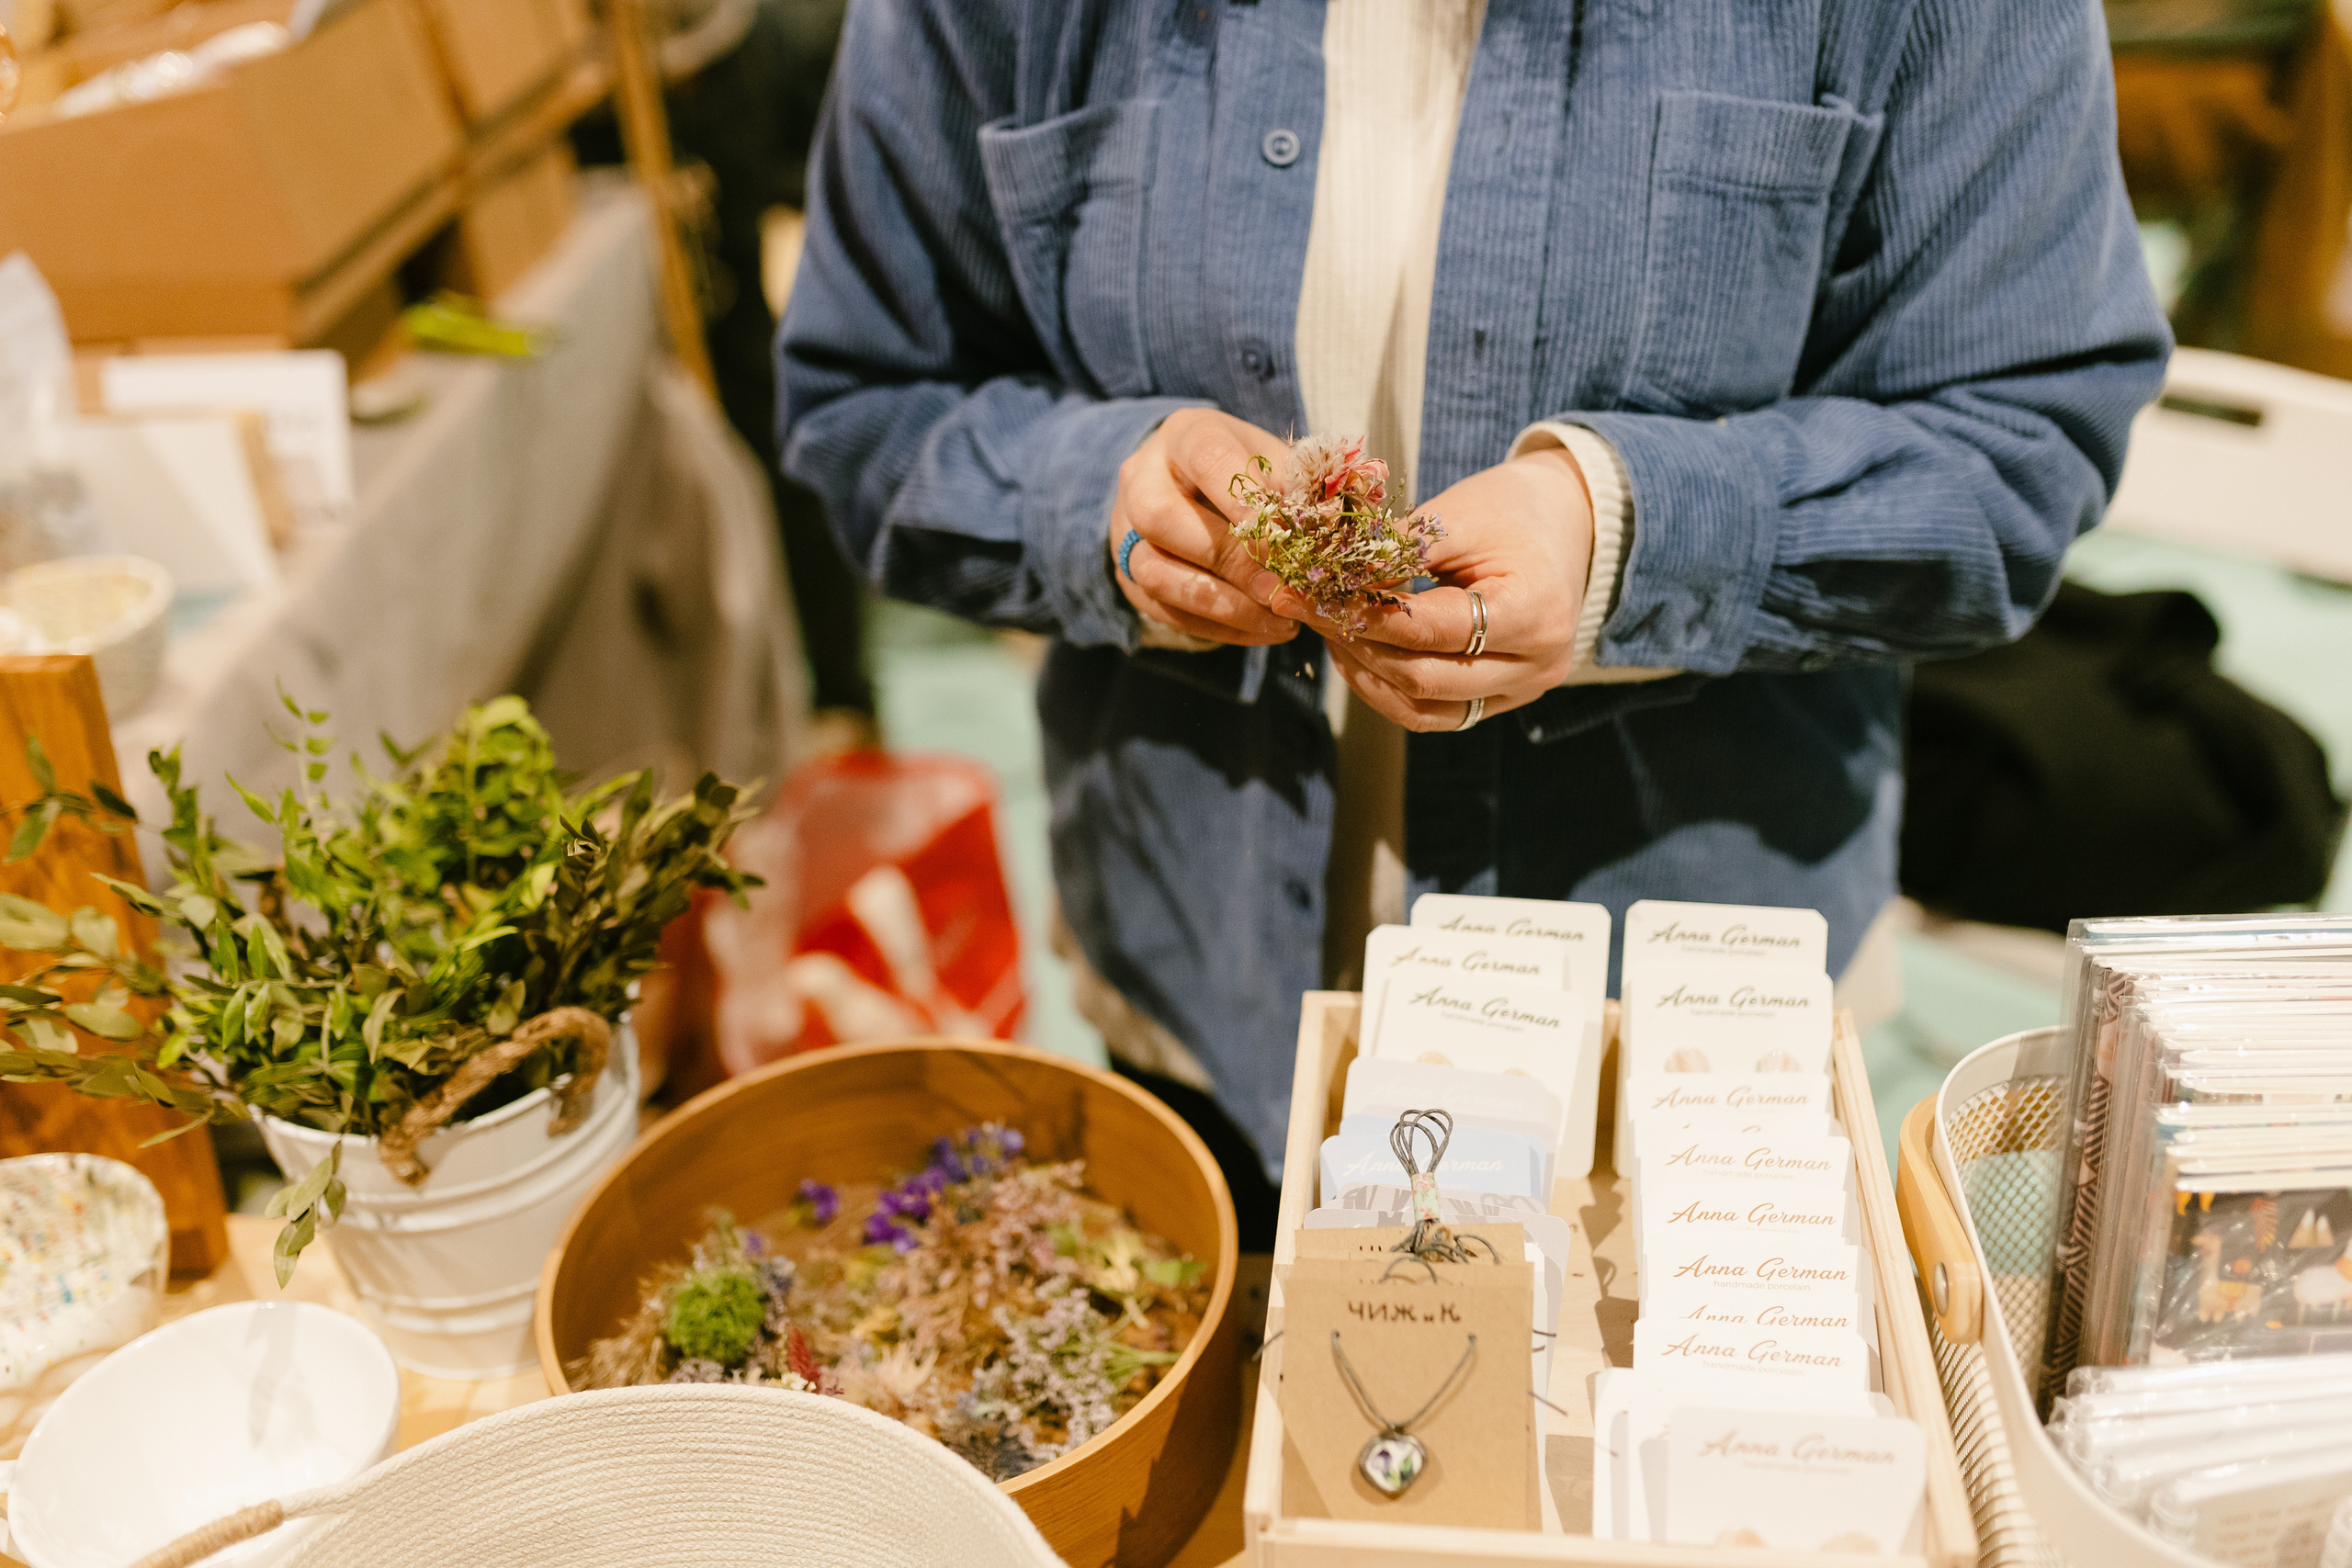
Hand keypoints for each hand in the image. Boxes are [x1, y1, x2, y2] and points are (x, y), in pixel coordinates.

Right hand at [1110, 409, 1299, 646]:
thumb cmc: (1249, 472)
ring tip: (1279, 621)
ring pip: (1155, 573)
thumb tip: (1322, 527)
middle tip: (1281, 589)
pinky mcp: (1127, 577)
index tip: (1283, 534)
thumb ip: (1296, 486)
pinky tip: (1261, 629)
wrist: (1197, 488)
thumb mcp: (1275, 462)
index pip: (1205, 458)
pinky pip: (1164, 611)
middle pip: (1161, 518)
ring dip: (1224, 606)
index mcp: (1185, 435)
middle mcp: (1141, 477)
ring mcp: (1125, 530)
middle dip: (1229, 560)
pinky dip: (1218, 627)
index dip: (1242, 498)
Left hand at [1270, 447, 1593, 731]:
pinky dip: (1387, 689)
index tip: (1309, 592)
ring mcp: (1522, 690)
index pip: (1432, 629)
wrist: (1567, 522)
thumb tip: (1327, 581)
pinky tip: (1355, 652)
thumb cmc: (1514, 508)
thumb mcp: (1458, 513)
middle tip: (1307, 608)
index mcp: (1536, 612)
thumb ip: (1397, 551)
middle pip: (1424, 678)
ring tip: (1328, 629)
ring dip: (1365, 673)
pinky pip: (1435, 713)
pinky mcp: (1502, 698)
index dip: (1364, 614)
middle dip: (1355, 643)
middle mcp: (1537, 666)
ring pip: (1424, 708)